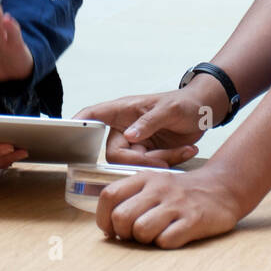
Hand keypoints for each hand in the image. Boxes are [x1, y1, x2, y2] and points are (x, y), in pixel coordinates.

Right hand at [76, 82, 222, 166]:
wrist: (204, 112)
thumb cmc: (185, 102)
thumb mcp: (169, 109)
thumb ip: (148, 122)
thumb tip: (129, 136)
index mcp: (123, 110)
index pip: (94, 115)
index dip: (78, 123)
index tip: (67, 130)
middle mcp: (125, 128)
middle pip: (116, 155)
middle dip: (142, 161)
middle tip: (164, 160)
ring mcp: (136, 143)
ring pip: (136, 165)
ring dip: (161, 162)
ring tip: (184, 150)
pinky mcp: (149, 155)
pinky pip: (152, 168)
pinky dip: (170, 163)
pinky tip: (187, 150)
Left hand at [96, 167, 243, 247]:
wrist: (222, 188)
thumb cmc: (180, 192)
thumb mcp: (154, 185)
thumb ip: (130, 199)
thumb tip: (108, 228)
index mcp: (144, 178)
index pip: (109, 195)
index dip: (103, 218)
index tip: (111, 230)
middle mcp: (158, 188)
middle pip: (121, 217)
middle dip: (123, 234)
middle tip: (134, 236)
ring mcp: (176, 204)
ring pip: (141, 230)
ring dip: (144, 240)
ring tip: (155, 235)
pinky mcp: (193, 220)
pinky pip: (166, 241)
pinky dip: (166, 244)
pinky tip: (173, 236)